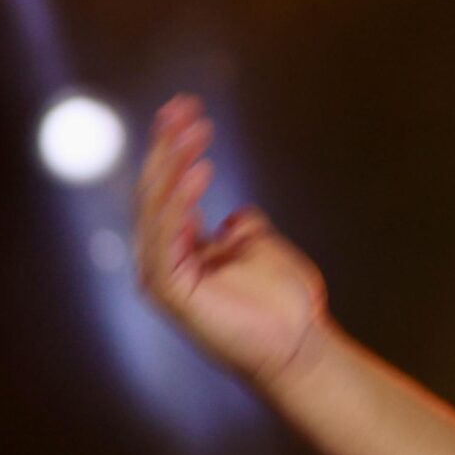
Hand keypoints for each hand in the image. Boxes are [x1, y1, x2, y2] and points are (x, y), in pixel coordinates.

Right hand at [134, 94, 333, 393]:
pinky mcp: (170, 291)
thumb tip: (234, 213)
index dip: (173, 147)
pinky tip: (199, 171)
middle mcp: (165, 258)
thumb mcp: (260, 248)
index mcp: (182, 248)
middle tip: (183, 108)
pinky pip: (166, 239)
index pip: (168, 187)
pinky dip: (179, 203)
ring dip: (172, 165)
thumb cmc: (283, 304)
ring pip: (156, 209)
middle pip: (156, 191)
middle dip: (167, 147)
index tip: (186, 109)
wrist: (298, 346)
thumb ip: (241, 229)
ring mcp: (163, 275)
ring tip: (194, 131)